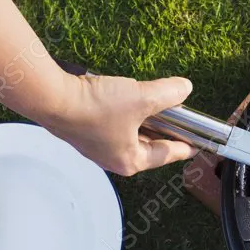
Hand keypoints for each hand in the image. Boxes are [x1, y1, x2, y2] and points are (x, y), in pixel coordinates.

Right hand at [42, 73, 196, 175]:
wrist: (52, 98)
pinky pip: (115, 125)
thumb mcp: (141, 97)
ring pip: (131, 133)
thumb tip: (185, 89)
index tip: (197, 144)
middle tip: (179, 117)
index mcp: (131, 160)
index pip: (168, 154)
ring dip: (144, 119)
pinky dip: (126, 113)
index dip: (186, 145)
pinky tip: (127, 98)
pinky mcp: (85, 130)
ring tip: (154, 102)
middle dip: (164, 128)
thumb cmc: (94, 107)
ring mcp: (98, 146)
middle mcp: (113, 158)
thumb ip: (168, 94)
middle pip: (149, 144)